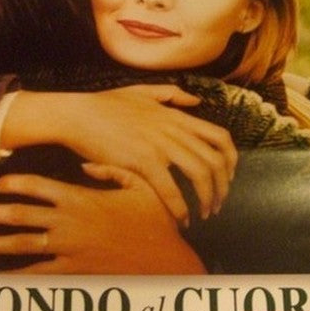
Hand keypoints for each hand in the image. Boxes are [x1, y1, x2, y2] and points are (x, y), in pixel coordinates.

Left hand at [0, 165, 206, 274]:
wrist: (166, 261)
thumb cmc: (155, 222)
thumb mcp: (140, 185)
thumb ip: (111, 170)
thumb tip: (86, 163)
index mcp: (81, 198)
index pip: (38, 186)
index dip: (14, 184)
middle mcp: (69, 223)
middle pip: (21, 215)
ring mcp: (69, 249)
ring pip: (22, 245)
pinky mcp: (74, 271)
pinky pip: (38, 275)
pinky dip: (14, 277)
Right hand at [2, 85, 236, 223]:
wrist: (78, 115)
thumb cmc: (105, 105)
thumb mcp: (142, 92)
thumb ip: (172, 95)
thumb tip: (196, 101)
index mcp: (176, 116)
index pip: (220, 137)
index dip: (232, 160)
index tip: (228, 177)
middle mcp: (174, 130)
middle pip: (216, 160)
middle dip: (222, 187)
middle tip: (216, 204)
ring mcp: (160, 145)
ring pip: (200, 175)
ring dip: (207, 199)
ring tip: (204, 214)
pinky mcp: (143, 161)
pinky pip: (171, 189)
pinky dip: (180, 207)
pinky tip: (181, 218)